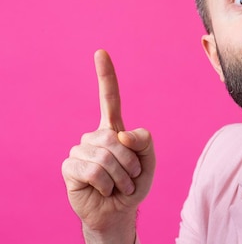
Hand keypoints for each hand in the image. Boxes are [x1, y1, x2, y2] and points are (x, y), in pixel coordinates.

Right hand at [61, 50, 155, 242]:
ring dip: (121, 176)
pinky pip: (94, 170)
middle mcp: (95, 136)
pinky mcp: (70, 167)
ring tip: (119, 185)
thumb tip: (120, 133)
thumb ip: (144, 141)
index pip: (109, 98)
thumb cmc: (134, 184)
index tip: (100, 52)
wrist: (118, 211)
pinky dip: (106, 184)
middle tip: (130, 177)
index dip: (105, 75)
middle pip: (117, 139)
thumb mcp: (149, 161)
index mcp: (114, 128)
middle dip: (131, 163)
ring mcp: (80, 150)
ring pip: (106, 156)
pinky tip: (104, 190)